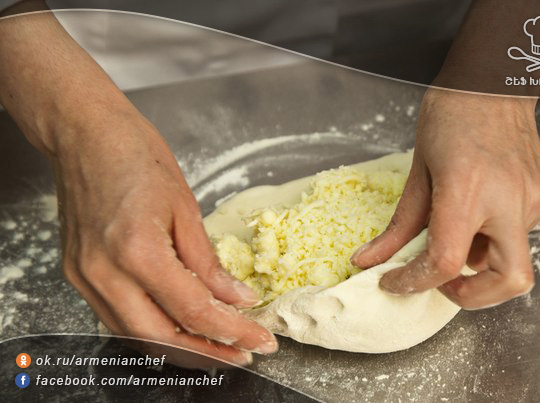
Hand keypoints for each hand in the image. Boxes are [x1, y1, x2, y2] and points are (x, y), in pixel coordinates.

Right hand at [53, 110, 276, 366]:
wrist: (85, 134)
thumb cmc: (136, 155)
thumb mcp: (185, 206)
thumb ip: (207, 263)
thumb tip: (236, 299)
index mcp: (137, 249)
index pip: (192, 310)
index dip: (232, 332)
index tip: (260, 340)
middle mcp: (104, 272)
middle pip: (161, 337)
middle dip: (208, 354)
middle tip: (242, 354)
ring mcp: (85, 277)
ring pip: (136, 336)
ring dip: (180, 348)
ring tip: (217, 348)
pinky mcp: (77, 275)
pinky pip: (117, 319)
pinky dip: (152, 330)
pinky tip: (178, 328)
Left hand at [351, 89, 539, 308]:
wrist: (493, 83)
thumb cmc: (451, 117)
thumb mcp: (416, 171)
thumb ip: (398, 226)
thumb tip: (368, 261)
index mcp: (467, 189)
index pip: (444, 261)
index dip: (413, 282)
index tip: (393, 282)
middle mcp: (509, 199)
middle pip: (509, 282)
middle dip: (472, 297)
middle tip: (441, 284)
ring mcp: (533, 200)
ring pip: (511, 260)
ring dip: (479, 261)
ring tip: (455, 230)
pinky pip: (518, 237)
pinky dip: (492, 238)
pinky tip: (477, 211)